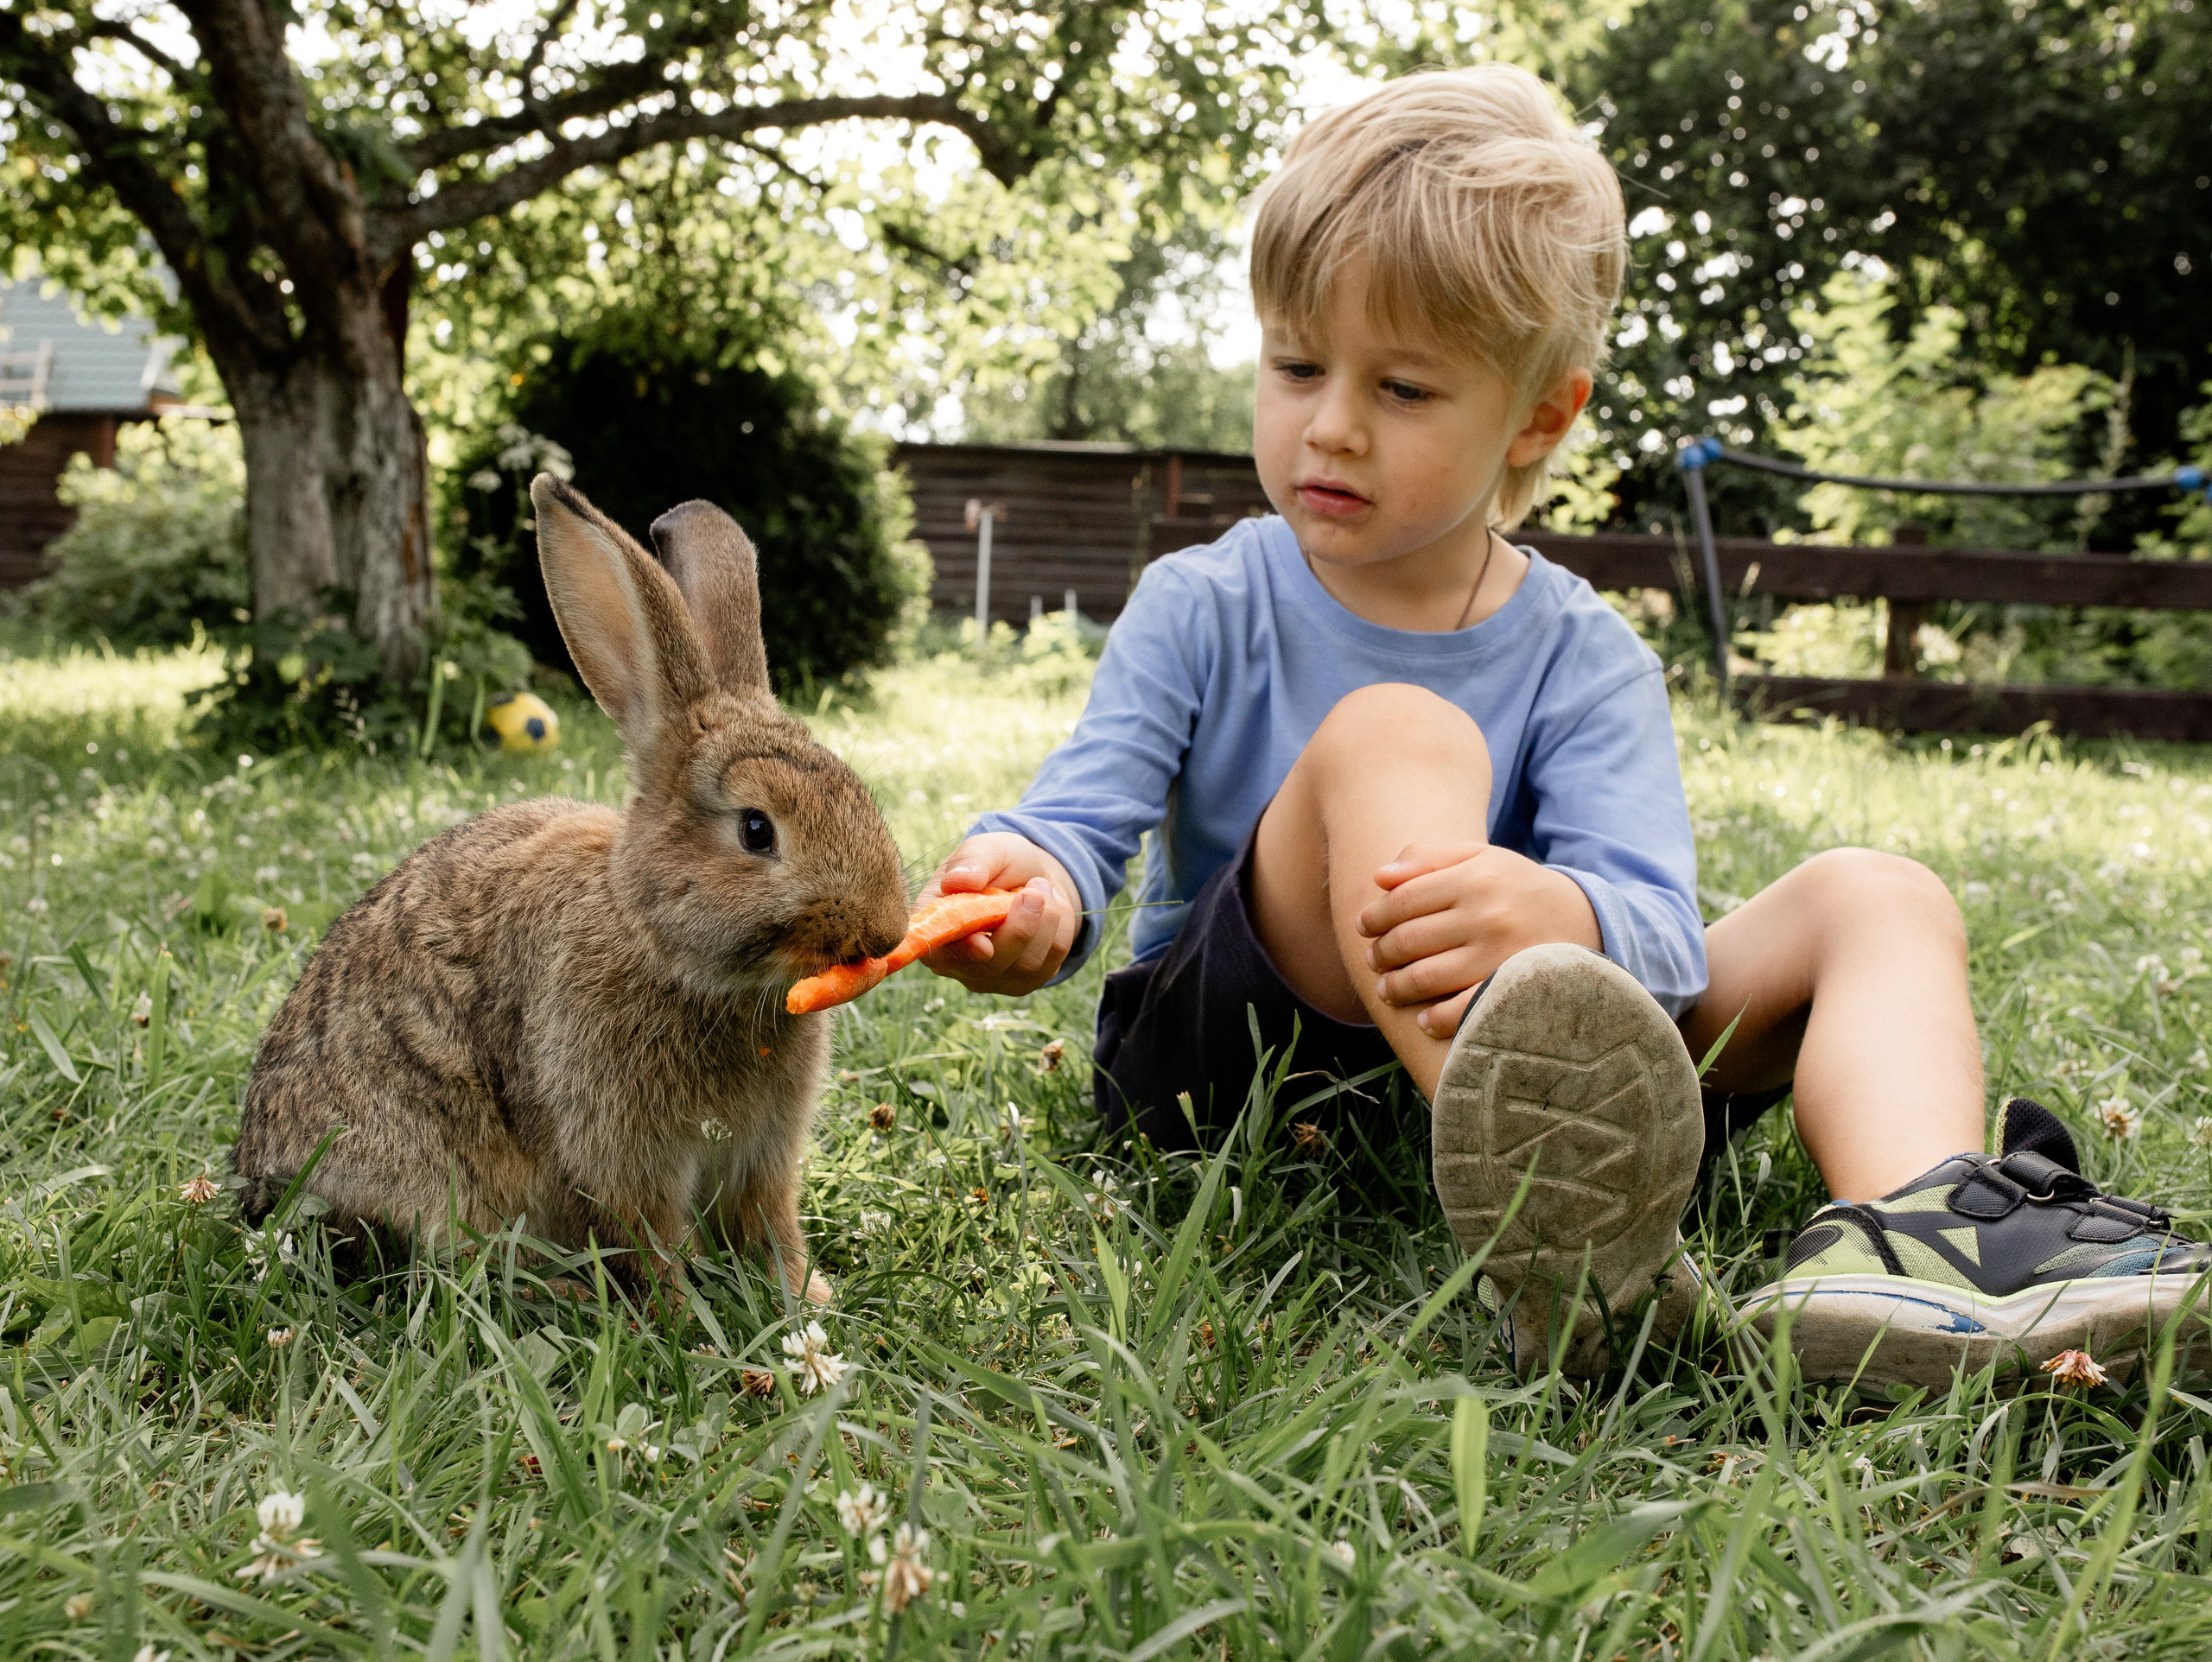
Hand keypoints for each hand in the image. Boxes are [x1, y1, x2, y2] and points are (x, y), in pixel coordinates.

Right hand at [916, 832, 1081, 995]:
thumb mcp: (985, 849)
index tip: (981, 941)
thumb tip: (956, 881)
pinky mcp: (1027, 980)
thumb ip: (970, 862)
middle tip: (1034, 891)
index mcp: (937, 927)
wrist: (1033, 877)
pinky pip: (1052, 961)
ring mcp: (994, 976)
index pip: (937, 953)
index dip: (958, 952)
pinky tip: (1050, 907)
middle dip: (1019, 928)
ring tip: (1040, 887)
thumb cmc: (999, 864)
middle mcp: (960, 962)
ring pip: (1026, 964)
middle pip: (990, 966)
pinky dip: (1058, 927)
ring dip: (1044, 920)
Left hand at [1356, 841, 1601, 1036]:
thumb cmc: (1519, 888)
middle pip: (1409, 940)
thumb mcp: (1482, 858)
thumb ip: (1431, 858)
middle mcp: (1487, 915)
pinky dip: (1434, 1019)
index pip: (1404, 900)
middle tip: (1374, 960)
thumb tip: (1379, 877)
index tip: (1364, 926)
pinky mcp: (1513, 991)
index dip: (1375, 916)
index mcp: (1476, 877)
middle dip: (1381, 953)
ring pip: (1425, 977)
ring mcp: (1501, 956)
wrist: (1588, 920)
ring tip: (1388, 989)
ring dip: (1397, 987)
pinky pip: (1460, 1011)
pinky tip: (1423, 1018)